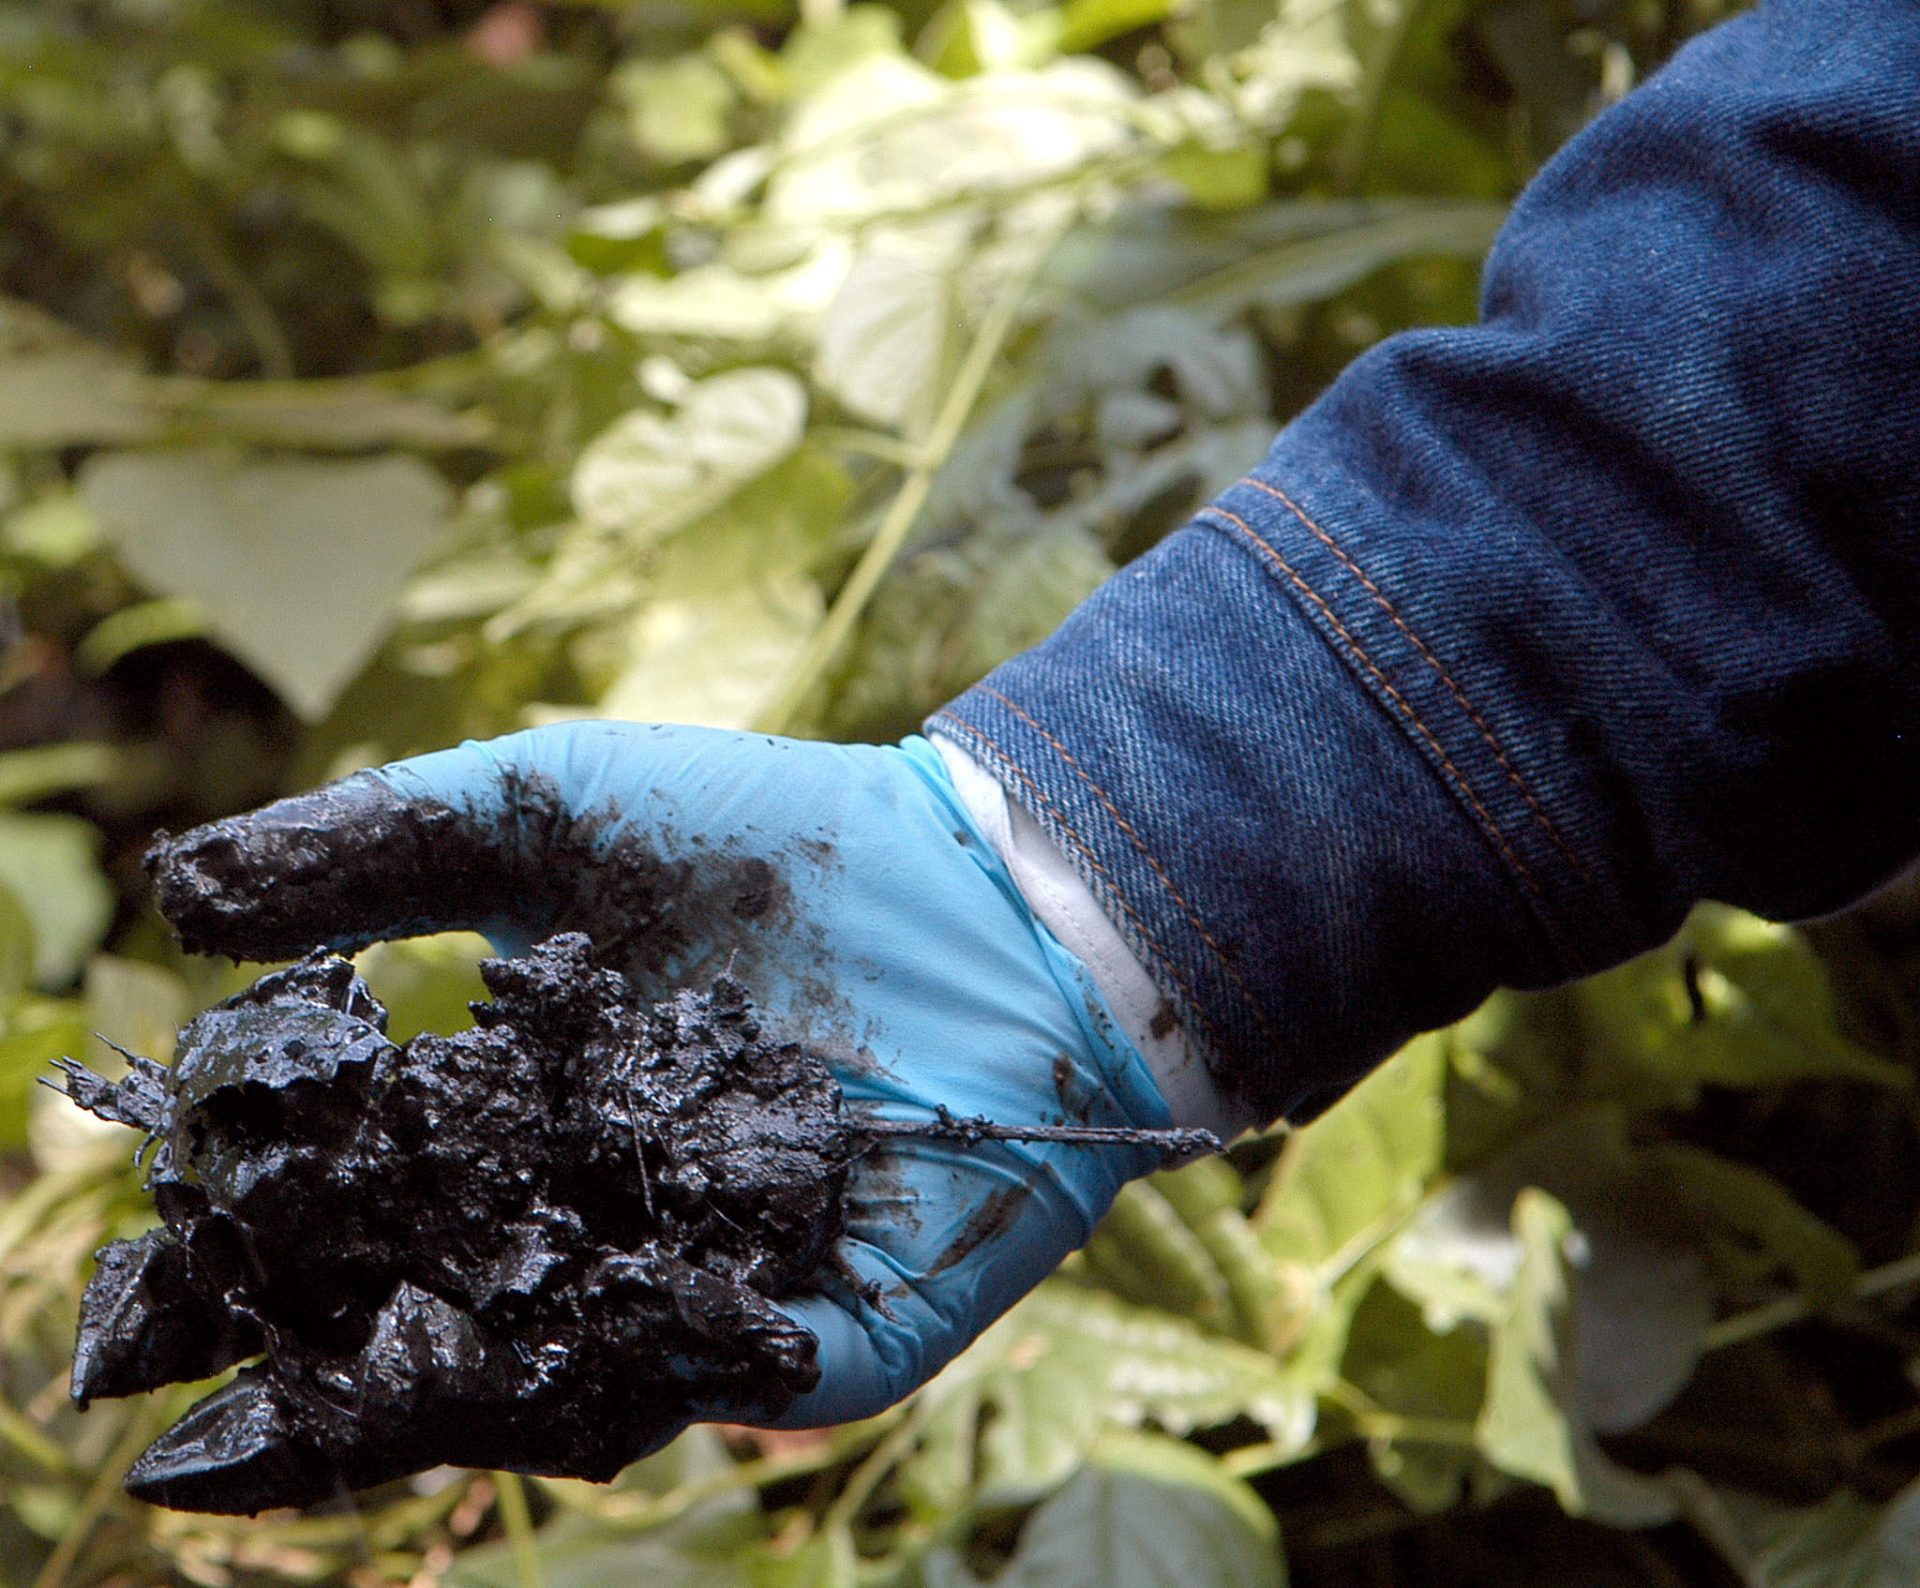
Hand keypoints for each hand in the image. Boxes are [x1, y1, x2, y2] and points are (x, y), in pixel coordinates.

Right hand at [145, 724, 1178, 1479]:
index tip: (144, 1289)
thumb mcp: (547, 814)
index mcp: (524, 1129)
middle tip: (191, 1394)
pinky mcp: (828, 1342)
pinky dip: (623, 1389)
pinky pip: (711, 1388)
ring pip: (553, 1382)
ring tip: (316, 1412)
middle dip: (313, 1362)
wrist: (978, 878)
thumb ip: (375, 851)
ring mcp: (711, 1297)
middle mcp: (601, 1229)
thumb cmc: (768, 837)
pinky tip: (528, 1382)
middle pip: (437, 1320)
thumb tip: (175, 900)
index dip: (252, 1251)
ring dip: (438, 1397)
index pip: (362, 1212)